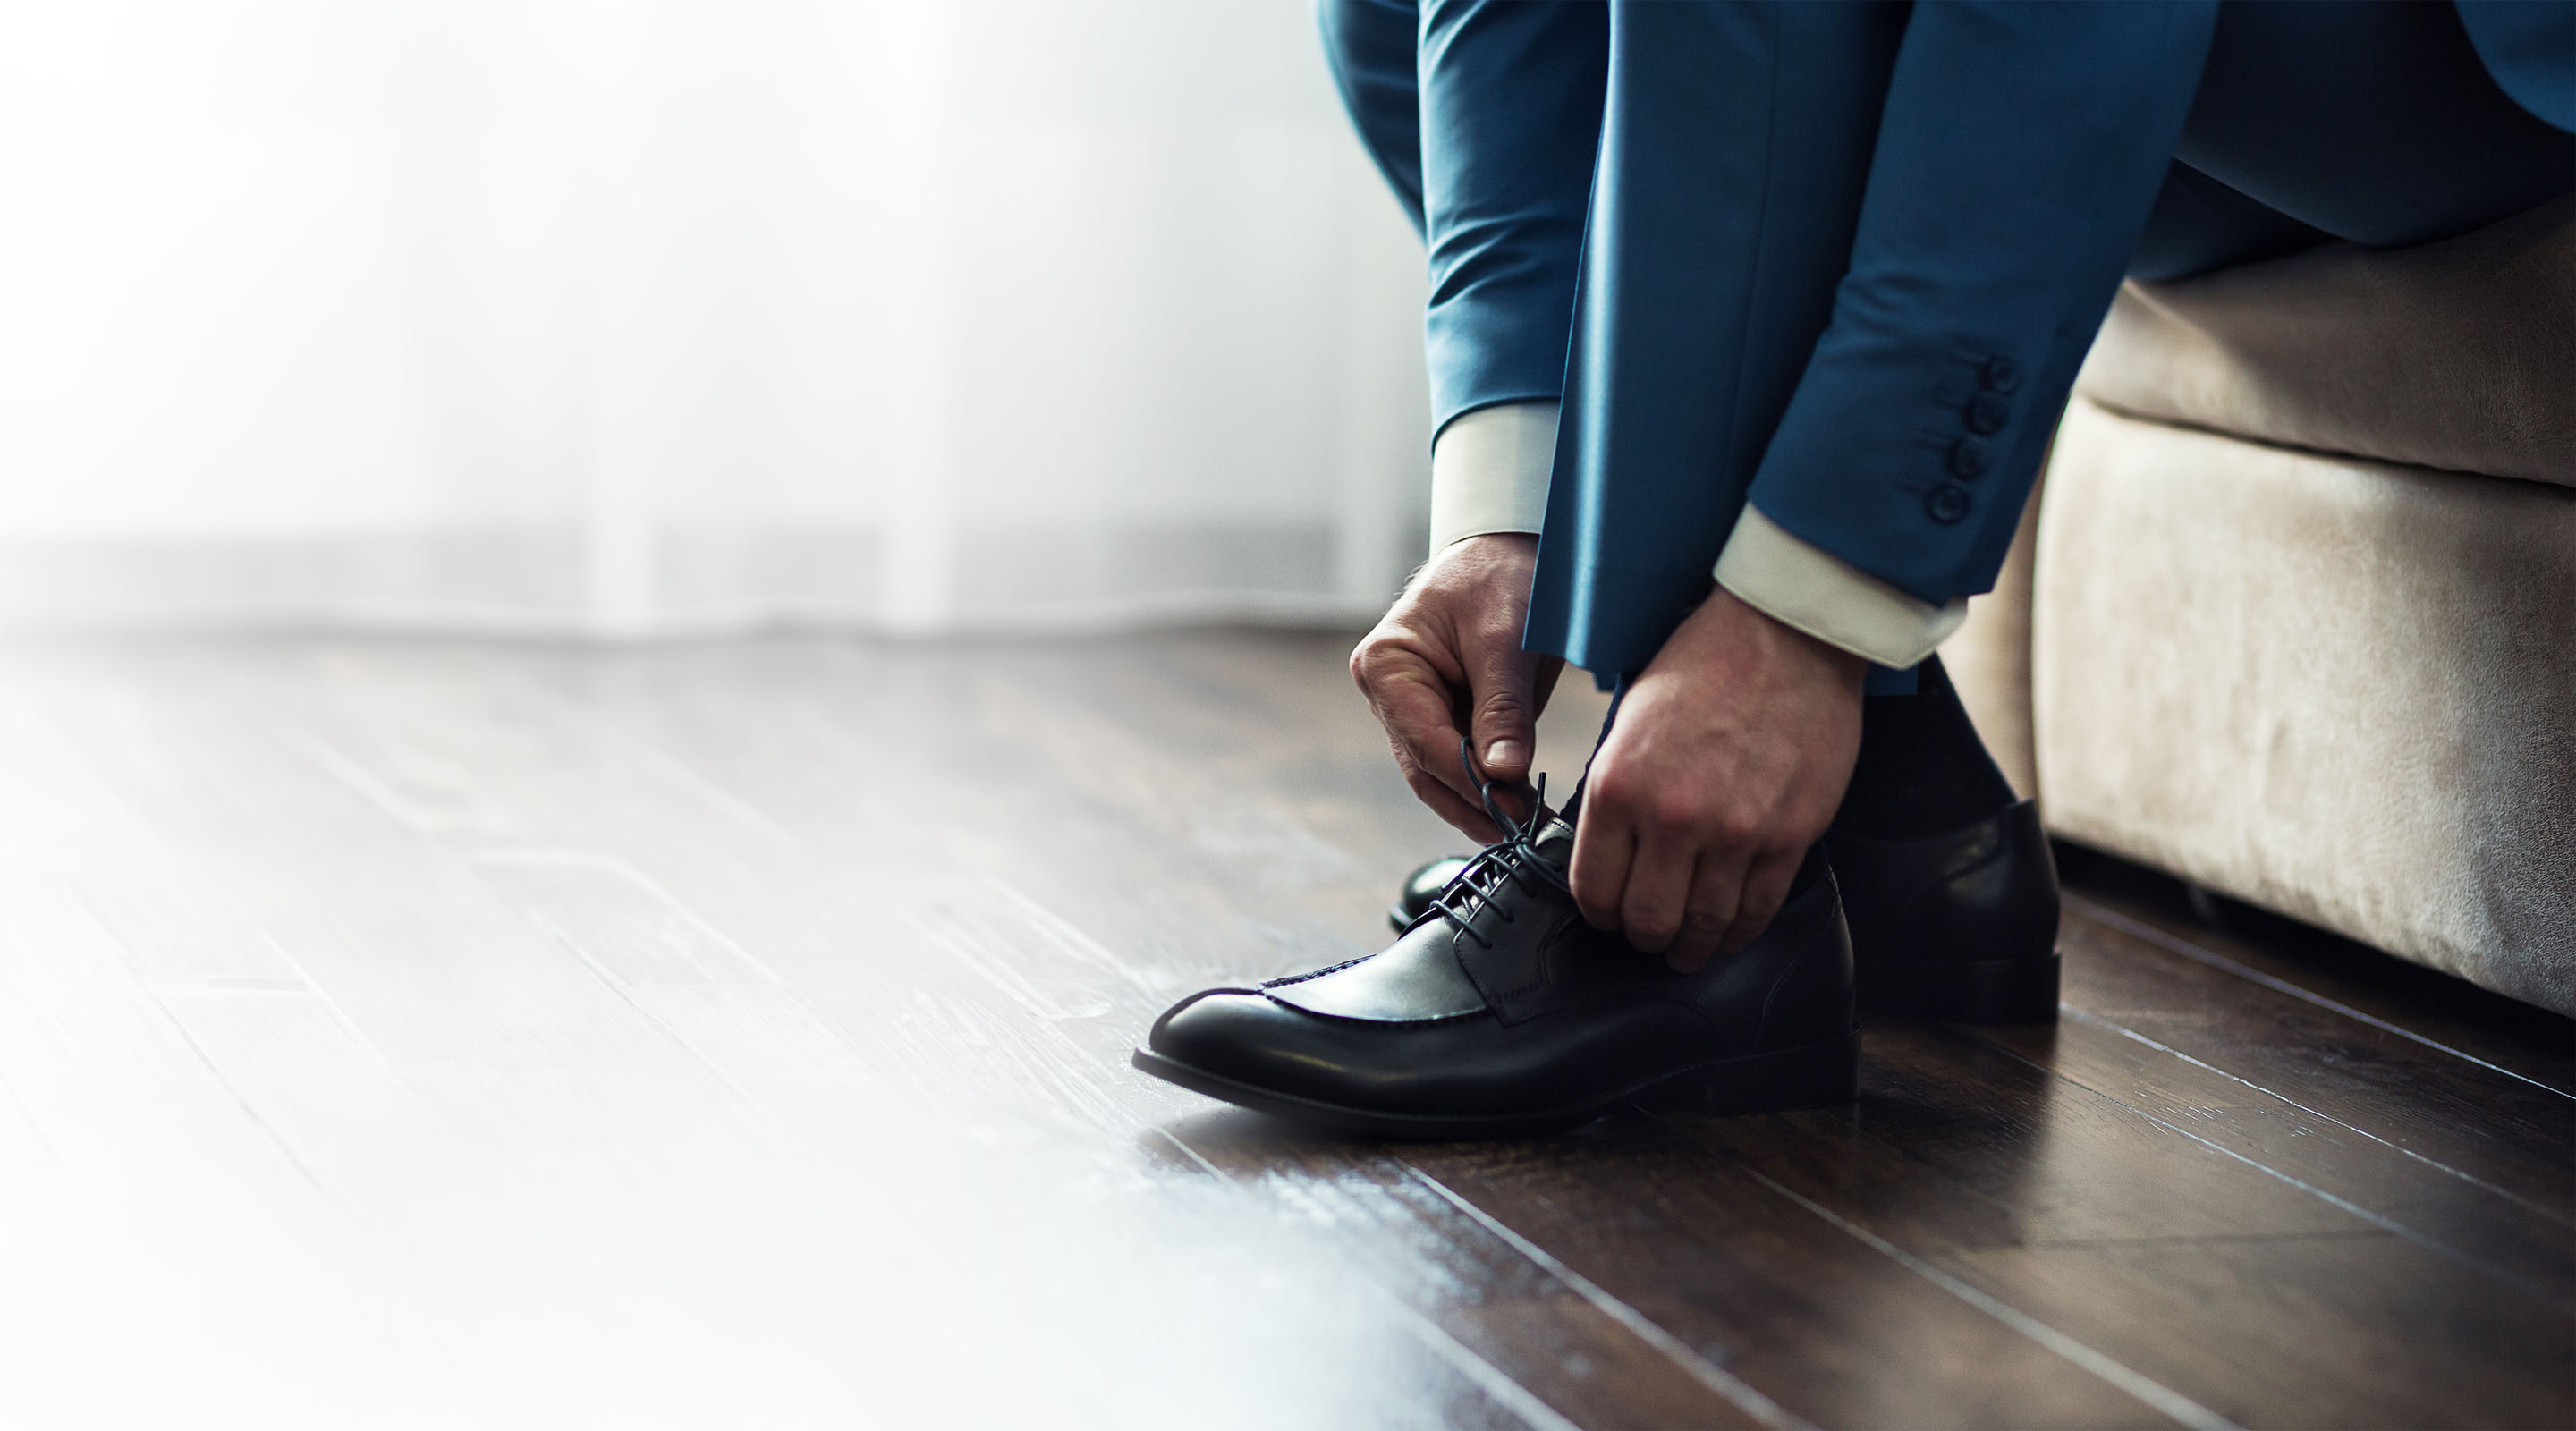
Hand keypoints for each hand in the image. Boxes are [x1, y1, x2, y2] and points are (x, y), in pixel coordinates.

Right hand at [1350, 534, 1564, 841]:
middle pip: (1427, 769)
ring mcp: (1416, 711)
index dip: (1468, 779)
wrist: (1513, 548)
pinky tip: (1524, 807)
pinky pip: (1464, 764)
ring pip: (1443, 776)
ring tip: (1530, 828)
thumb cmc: (1501, 575)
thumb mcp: (1506, 638)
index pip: (1425, 741)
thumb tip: (1504, 773)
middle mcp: (1390, 694)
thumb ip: (1503, 708)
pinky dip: (1492, 787)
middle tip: (1526, 831)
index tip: (1513, 808)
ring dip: (1483, 805)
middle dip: (1475, 803)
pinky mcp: (1447, 719)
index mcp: (1386, 666)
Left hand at [1570, 589, 1865, 970]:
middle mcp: (1672, 819)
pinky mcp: (1789, 836)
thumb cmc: (1703, 663)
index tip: (1607, 914)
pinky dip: (1741, 930)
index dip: (1598, 913)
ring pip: (1704, 925)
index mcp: (1618, 787)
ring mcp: (1735, 833)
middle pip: (1648, 920)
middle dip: (1642, 937)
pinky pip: (1760, 908)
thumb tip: (1610, 850)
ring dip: (1692, 947)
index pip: (1594, 888)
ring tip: (1689, 949)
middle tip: (1647, 937)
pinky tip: (1731, 932)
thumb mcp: (1628, 723)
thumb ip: (1617, 793)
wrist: (1783, 633)